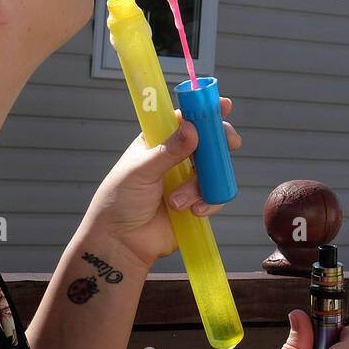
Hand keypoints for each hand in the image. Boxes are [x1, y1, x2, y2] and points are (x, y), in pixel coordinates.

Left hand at [84, 97, 241, 270]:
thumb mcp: (141, 171)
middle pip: (208, 141)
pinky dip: (208, 203)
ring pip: (214, 170)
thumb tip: (192, 128)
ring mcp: (187, 180)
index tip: (223, 105)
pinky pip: (216, 195)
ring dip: (201, 185)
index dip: (204, 111)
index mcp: (157, 142)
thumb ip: (168, 151)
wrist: (121, 243)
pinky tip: (192, 212)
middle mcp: (176, 158)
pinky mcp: (196, 202)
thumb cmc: (119, 201)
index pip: (184, 119)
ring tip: (177, 202)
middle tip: (229, 143)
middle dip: (220, 142)